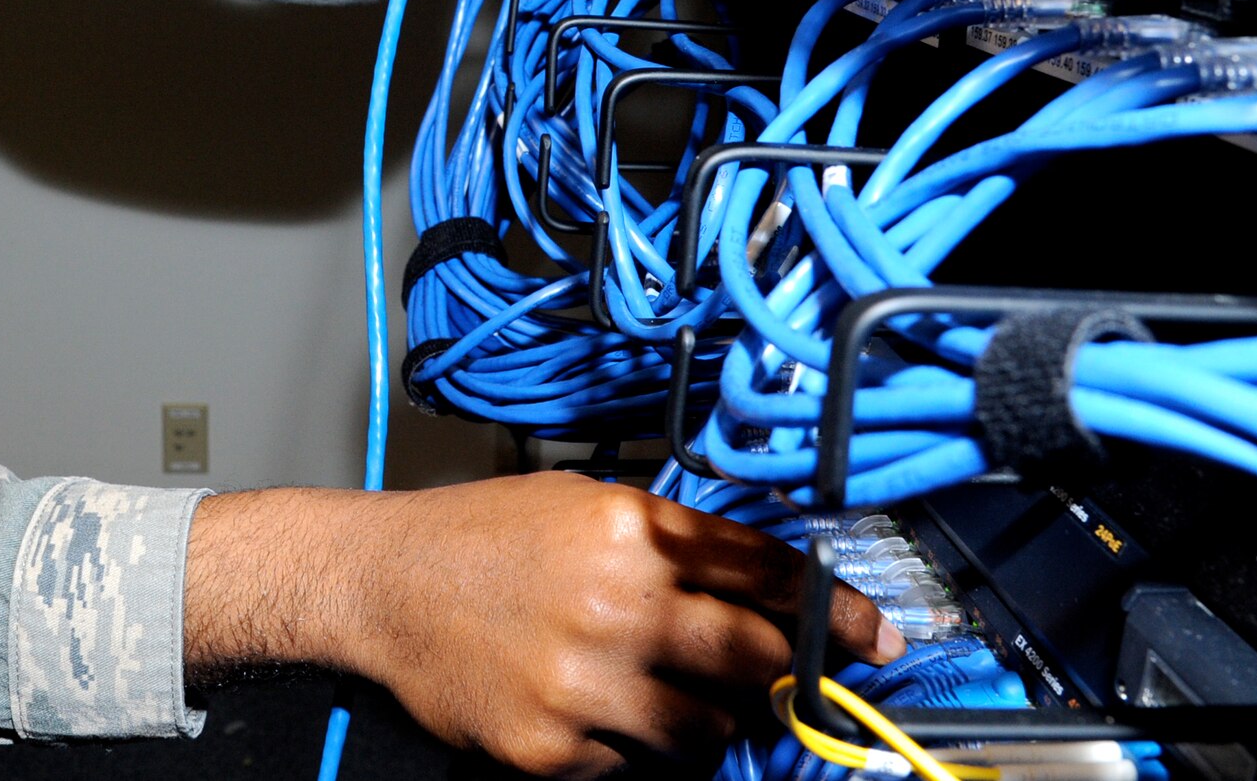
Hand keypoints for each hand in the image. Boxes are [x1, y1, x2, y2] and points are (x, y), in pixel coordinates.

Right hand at [184, 473, 904, 777]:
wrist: (382, 584)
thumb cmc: (480, 536)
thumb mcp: (579, 502)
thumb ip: (669, 536)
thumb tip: (763, 577)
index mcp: (627, 531)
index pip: (763, 572)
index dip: (831, 608)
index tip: (874, 634)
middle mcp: (613, 604)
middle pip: (753, 657)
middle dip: (789, 673)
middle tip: (805, 683)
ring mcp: (583, 683)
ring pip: (706, 731)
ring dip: (708, 718)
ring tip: (664, 690)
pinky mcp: (553, 746)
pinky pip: (634, 766)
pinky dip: (632, 746)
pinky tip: (596, 708)